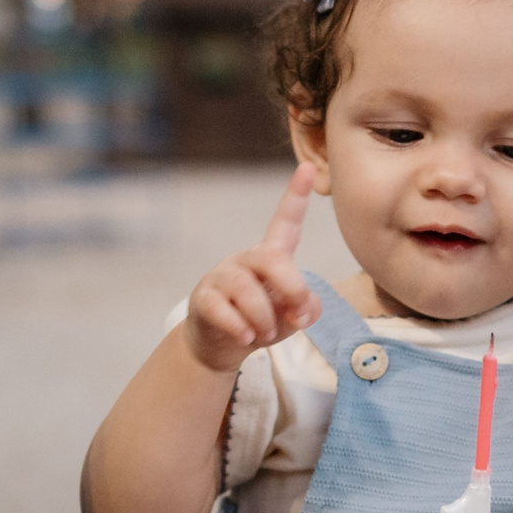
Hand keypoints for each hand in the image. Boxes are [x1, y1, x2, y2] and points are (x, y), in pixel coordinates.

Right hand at [182, 165, 319, 372]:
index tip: (309, 167)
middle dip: (293, 289)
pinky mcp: (203, 299)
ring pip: (247, 290)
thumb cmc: (261, 322)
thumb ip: (307, 306)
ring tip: (263, 335)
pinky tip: (244, 338)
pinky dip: (239, 328)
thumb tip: (299, 309)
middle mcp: (246, 260)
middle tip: (297, 319)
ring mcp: (221, 277)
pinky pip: (223, 310)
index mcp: (270, 256)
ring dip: (264, 319)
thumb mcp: (292, 315)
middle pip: (273, 259)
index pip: (285, 222)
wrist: (220, 345)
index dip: (296, 195)